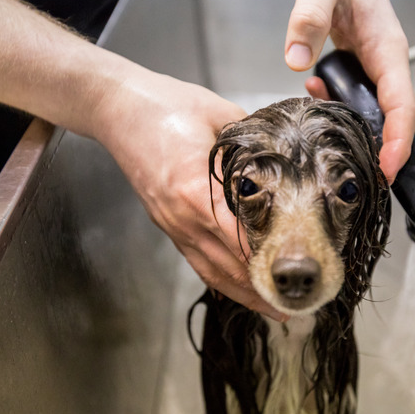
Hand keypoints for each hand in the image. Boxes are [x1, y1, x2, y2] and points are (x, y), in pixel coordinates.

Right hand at [90, 66, 286, 321]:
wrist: (115, 106)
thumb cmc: (165, 104)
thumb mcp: (219, 114)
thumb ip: (253, 143)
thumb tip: (288, 158)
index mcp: (196, 190)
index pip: (241, 239)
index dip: (271, 262)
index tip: (300, 275)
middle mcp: (182, 216)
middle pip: (228, 267)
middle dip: (262, 291)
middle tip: (297, 306)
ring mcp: (171, 223)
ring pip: (211, 271)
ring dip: (243, 294)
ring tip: (273, 309)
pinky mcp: (165, 223)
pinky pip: (196, 260)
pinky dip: (220, 279)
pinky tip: (239, 289)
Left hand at [275, 0, 414, 182]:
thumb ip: (308, 20)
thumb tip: (296, 60)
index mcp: (388, 47)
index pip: (401, 102)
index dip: (398, 139)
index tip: (388, 167)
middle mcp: (387, 61)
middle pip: (397, 116)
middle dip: (384, 147)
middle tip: (360, 171)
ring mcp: (375, 66)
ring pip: (378, 111)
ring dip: (356, 125)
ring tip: (326, 121)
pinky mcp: (360, 67)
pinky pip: (357, 97)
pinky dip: (338, 104)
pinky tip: (315, 89)